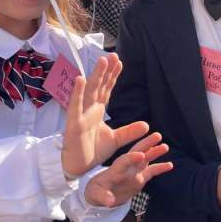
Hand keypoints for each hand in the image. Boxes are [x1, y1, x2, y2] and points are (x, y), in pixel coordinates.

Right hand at [61, 54, 149, 176]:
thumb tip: (147, 125)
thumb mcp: (115, 140)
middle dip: (106, 70)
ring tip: (102, 60)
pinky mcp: (73, 124)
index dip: (112, 76)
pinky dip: (77, 92)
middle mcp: (89, 109)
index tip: (119, 62)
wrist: (78, 167)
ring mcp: (81, 114)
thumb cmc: (92, 150)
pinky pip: (75, 106)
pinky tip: (80, 79)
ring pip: (89, 91)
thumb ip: (129, 131)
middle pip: (99, 86)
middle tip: (113, 55)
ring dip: (95, 75)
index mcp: (98, 111)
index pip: (107, 89)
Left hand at [85, 134, 172, 206]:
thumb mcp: (96, 194)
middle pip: (137, 153)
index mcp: (115, 170)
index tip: (141, 155)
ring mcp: (133, 172)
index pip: (124, 161)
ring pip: (146, 159)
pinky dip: (160, 168)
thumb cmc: (95, 192)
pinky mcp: (139, 178)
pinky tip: (170, 165)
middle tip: (157, 135)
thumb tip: (109, 202)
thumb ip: (103, 196)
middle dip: (146, 144)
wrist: (99, 194)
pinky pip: (151, 171)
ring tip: (165, 146)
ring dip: (155, 152)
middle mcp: (126, 168)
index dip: (131, 158)